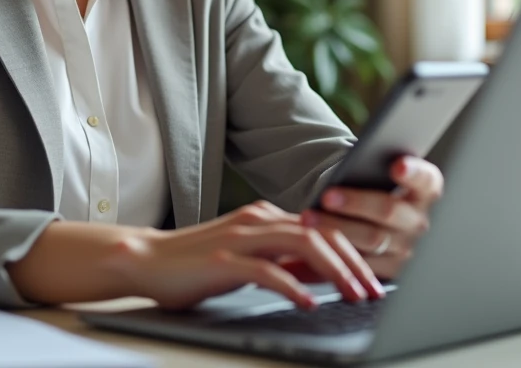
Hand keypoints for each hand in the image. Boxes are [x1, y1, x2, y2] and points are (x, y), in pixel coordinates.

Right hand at [108, 200, 385, 309]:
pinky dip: (292, 286)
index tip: (375, 280)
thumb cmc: (196, 262)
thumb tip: (323, 274)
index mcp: (266, 217)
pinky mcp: (223, 258)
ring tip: (353, 295)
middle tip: (374, 292)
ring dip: (334, 271)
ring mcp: (240, 237)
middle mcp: (258, 220)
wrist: (146, 259)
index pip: (323, 230)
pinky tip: (308, 303)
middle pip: (321, 234)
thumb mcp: (248, 257)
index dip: (354, 254)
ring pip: (301, 245)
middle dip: (354, 263)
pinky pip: (266, 270)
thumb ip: (282, 259)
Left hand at [300, 156, 443, 279]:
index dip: (413, 173)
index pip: (426, 180)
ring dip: (338, 228)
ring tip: (310, 218)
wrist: (375, 222)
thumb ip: (373, 168)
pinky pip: (362, 264)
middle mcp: (420, 220)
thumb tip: (358, 164)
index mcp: (425, 191)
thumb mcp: (379, 176)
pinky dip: (336, 253)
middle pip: (389, 211)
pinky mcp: (391, 271)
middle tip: (327, 196)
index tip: (396, 166)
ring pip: (372, 240)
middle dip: (356, 203)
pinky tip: (314, 244)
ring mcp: (407, 248)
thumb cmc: (374, 188)